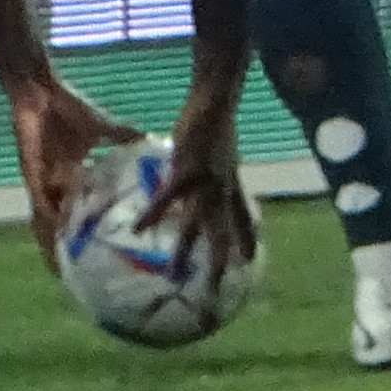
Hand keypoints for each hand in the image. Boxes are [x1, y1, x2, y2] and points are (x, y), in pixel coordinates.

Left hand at [5, 72, 140, 268]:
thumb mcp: (102, 126)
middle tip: (74, 275)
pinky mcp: (33, 174)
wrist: (40, 92)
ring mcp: (42, 181)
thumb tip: (149, 139)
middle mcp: (54, 183)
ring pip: (44, 221)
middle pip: (57, 223)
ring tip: (61, 268)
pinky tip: (54, 238)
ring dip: (50, 243)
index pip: (75, 208)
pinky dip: (46, 221)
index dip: (81, 229)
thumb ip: (122, 135)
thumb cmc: (66, 107)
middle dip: (62, 248)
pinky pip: (39, 203)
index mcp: (70, 172)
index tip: (93, 249)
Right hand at [147, 112, 257, 288]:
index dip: (247, 238)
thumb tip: (202, 178)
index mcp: (230, 183)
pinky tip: (139, 229)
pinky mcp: (187, 169)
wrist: (216, 99)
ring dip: (186, 250)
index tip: (251, 261)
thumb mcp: (218, 154)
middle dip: (221, 261)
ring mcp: (207, 181)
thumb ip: (209, 172)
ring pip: (197, 223)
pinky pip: (168, 197)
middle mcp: (222, 188)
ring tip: (176, 275)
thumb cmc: (213, 124)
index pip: (242, 216)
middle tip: (217, 291)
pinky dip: (154, 213)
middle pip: (223, 231)